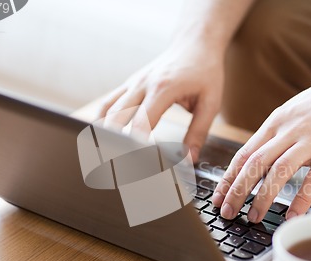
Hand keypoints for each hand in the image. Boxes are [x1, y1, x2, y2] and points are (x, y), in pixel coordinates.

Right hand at [100, 42, 223, 160]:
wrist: (195, 44)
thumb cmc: (204, 71)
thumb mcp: (210, 102)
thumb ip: (198, 132)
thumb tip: (188, 160)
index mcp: (163, 88)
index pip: (141, 123)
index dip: (136, 147)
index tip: (136, 165)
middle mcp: (142, 84)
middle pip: (116, 117)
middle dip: (113, 143)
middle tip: (113, 166)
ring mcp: (133, 83)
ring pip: (107, 110)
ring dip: (102, 133)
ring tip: (101, 156)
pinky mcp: (130, 84)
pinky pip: (108, 102)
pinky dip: (102, 120)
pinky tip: (100, 136)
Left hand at [211, 53, 310, 220]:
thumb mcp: (292, 113)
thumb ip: (276, 136)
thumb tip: (260, 161)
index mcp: (275, 123)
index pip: (243, 154)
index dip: (228, 178)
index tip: (218, 197)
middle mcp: (288, 131)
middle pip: (254, 164)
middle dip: (237, 191)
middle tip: (228, 212)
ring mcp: (310, 140)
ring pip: (279, 172)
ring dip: (263, 197)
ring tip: (254, 218)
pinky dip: (301, 199)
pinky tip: (292, 215)